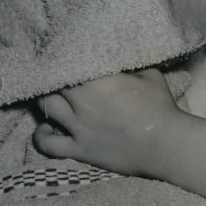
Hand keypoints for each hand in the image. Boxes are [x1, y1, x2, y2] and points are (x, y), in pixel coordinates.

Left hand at [32, 68, 182, 177]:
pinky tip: (44, 129)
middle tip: (57, 76)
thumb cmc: (160, 107)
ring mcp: (77, 127)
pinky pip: (47, 144)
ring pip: (46, 108)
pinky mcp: (79, 149)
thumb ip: (130, 67)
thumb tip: (121, 60)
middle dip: (53, 78)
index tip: (64, 56)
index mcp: (96, 80)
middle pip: (51, 84)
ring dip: (45, 100)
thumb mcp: (150, 76)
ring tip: (50, 97)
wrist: (164, 144)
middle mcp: (81, 101)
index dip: (63, 59)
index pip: (68, 64)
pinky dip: (41, 136)